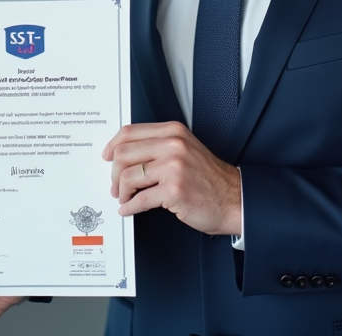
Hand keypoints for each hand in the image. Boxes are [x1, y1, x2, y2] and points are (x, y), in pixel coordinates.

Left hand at [102, 121, 241, 236]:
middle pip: (123, 153)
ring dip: (121, 192)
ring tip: (125, 198)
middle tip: (116, 185)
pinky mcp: (174, 190)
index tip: (107, 157)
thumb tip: (124, 155)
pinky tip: (129, 209)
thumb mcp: (185, 150)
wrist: (234, 199)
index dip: (113, 146)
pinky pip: (139, 199)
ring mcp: (174, 167)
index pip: (130, 132)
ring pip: (128, 176)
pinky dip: (129, 207)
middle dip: (114, 173)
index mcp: (173, 132)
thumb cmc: (209, 178)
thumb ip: (158, 146)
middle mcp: (173, 145)